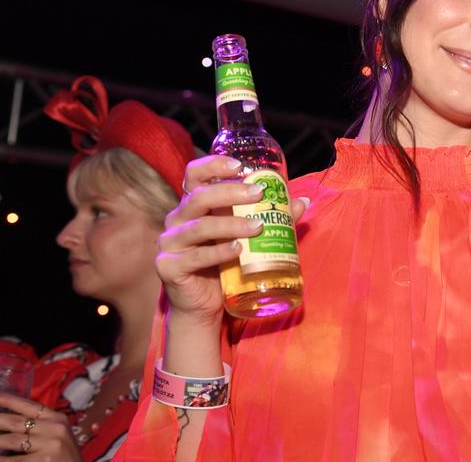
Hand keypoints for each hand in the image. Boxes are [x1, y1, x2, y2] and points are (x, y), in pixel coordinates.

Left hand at [0, 392, 77, 461]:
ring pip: (11, 441)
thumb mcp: (58, 436)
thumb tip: (4, 423)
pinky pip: (12, 461)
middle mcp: (55, 429)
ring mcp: (50, 446)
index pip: (30, 405)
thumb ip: (40, 428)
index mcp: (58, 419)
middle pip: (16, 422)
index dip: (8, 400)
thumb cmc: (64, 457)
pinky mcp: (43, 461)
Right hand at [155, 156, 307, 326]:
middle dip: (230, 193)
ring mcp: (170, 244)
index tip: (239, 165)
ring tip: (258, 226)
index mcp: (193, 206)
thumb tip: (302, 202)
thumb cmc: (225, 264)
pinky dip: (218, 252)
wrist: (204, 306)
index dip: (212, 165)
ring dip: (231, 224)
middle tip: (259, 194)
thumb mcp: (245, 237)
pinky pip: (195, 257)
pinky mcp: (169, 268)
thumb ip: (268, 217)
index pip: (194, 175)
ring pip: (199, 226)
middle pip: (199, 197)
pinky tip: (238, 250)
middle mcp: (177, 220)